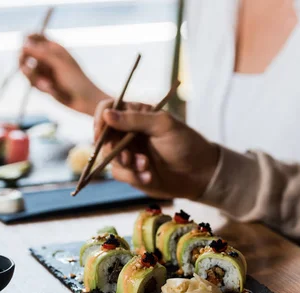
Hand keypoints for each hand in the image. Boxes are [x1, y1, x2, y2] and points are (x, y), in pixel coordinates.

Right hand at [19, 34, 109, 114]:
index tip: (26, 48)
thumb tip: (24, 46)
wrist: (84, 99)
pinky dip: (39, 86)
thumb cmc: (75, 79)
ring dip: (34, 77)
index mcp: (54, 48)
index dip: (27, 40)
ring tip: (47, 85)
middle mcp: (47, 58)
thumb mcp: (59, 63)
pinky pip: (32, 82)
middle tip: (26, 67)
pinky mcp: (43, 83)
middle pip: (26, 52)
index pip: (35, 37)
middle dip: (24, 60)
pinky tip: (51, 90)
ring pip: (27, 69)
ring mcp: (45, 71)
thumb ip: (41, 54)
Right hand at [93, 99, 219, 199]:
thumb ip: (135, 119)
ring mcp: (128, 152)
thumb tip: (106, 113)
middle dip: (113, 148)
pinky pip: (119, 173)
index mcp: (136, 114)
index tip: (101, 132)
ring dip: (126, 164)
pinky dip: (133, 176)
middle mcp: (128, 132)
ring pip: (109, 157)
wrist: (199, 174)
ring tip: (146, 167)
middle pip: (104, 136)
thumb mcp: (163, 125)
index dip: (101, 119)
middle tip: (128, 158)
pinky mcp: (130, 171)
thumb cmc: (186, 143)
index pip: (108, 108)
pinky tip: (150, 177)